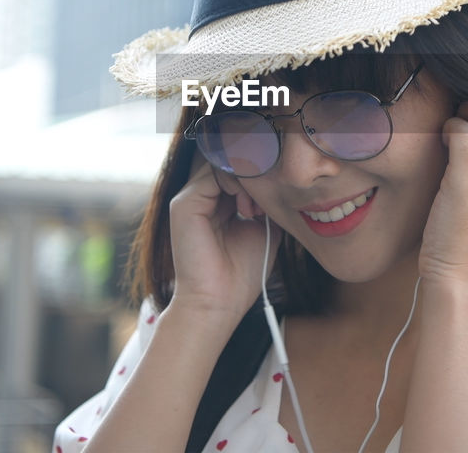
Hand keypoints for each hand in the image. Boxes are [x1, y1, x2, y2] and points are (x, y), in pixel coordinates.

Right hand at [166, 152, 280, 322]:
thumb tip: (282, 182)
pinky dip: (235, 184)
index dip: (260, 175)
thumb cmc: (241, 274)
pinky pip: (213, 174)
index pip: (238, 170)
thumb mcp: (263, 230)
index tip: (278, 191)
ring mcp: (190, 199)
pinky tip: (247, 208)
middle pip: (231, 163)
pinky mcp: (184, 204)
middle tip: (269, 200)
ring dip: (247, 181)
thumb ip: (268, 204)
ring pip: (223, 164)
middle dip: (255, 175)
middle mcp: (200, 198)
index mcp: (216, 204)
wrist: (219, 303)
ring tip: (256, 210)